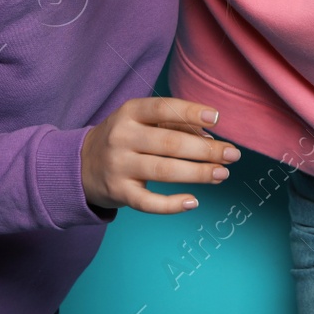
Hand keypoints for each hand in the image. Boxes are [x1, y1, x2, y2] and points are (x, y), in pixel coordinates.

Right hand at [80, 98, 241, 213]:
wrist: (81, 165)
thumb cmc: (124, 139)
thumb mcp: (140, 122)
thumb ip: (173, 126)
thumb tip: (210, 140)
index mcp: (129, 113)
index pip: (162, 109)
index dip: (190, 112)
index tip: (216, 118)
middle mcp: (122, 138)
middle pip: (169, 143)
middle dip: (205, 150)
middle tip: (232, 154)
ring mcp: (119, 167)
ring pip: (163, 171)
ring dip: (197, 174)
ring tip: (222, 174)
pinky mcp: (119, 193)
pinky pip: (148, 202)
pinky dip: (171, 204)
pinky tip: (193, 201)